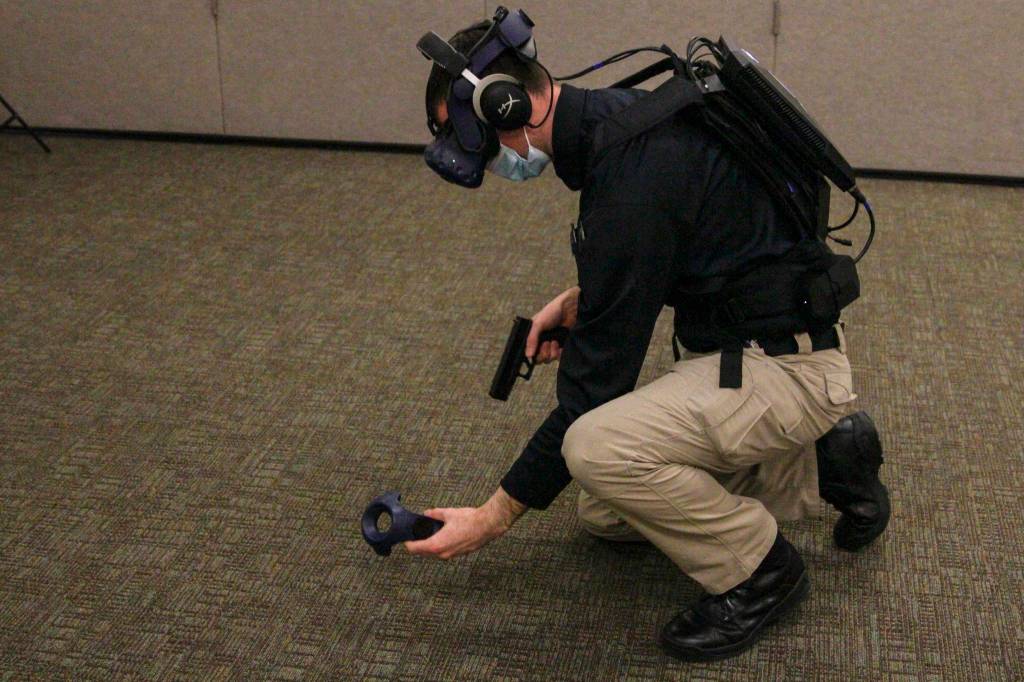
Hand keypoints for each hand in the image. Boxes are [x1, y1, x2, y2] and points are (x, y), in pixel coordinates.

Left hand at [404, 488, 526, 559]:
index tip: (406, 539)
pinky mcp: (460, 553)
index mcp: (436, 544)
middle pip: (424, 553)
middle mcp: (443, 553)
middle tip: (417, 534)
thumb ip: (435, 514)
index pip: (415, 549)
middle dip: (419, 544)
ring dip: (431, 545)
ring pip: (435, 553)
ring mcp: (452, 555)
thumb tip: (428, 513)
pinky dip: (441, 545)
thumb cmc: (469, 520)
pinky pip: (445, 552)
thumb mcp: (448, 513)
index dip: (408, 543)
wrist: (488, 525)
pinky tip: (444, 535)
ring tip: (431, 533)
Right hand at [526, 286, 579, 363]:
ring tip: (554, 341)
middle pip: (539, 358)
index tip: (537, 350)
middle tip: (546, 343)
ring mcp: (551, 345)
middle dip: (543, 353)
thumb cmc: (552, 312)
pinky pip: (558, 357)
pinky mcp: (561, 347)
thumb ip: (531, 339)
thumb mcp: (538, 324)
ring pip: (549, 359)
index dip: (533, 354)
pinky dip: (559, 353)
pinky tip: (559, 345)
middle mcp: (541, 342)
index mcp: (533, 336)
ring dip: (552, 352)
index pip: (529, 352)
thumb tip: (528, 355)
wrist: (570, 310)